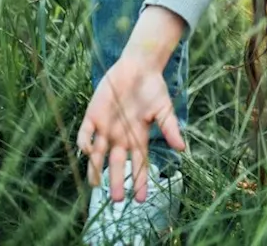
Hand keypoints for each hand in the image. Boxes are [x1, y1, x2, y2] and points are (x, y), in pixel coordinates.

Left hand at [76, 54, 184, 202]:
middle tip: (117, 200)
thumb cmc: (153, 88)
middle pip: (117, 164)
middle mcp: (120, 137)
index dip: (139, 181)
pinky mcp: (92, 117)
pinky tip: (88, 152)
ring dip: (96, 170)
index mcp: (138, 137)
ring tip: (97, 186)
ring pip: (98, 155)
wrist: (138, 66)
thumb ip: (170, 129)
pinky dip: (85, 144)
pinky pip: (85, 134)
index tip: (141, 199)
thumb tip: (182, 148)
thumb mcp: (164, 110)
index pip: (138, 164)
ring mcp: (105, 128)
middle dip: (117, 182)